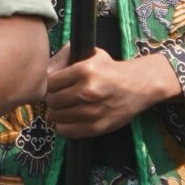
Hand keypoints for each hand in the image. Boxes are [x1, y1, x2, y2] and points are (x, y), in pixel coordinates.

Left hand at [43, 47, 179, 139]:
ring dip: (58, 113)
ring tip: (66, 108)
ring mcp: (91, 111)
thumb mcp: (92, 54)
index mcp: (84, 70)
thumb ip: (66, 57)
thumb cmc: (112, 69)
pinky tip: (70, 120)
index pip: (50, 82)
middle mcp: (86, 91)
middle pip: (52, 100)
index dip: (51, 85)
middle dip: (53, 99)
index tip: (56, 86)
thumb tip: (45, 71)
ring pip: (56, 116)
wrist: (140, 85)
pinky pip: (66, 131)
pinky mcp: (96, 127)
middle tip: (60, 98)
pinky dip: (64, 126)